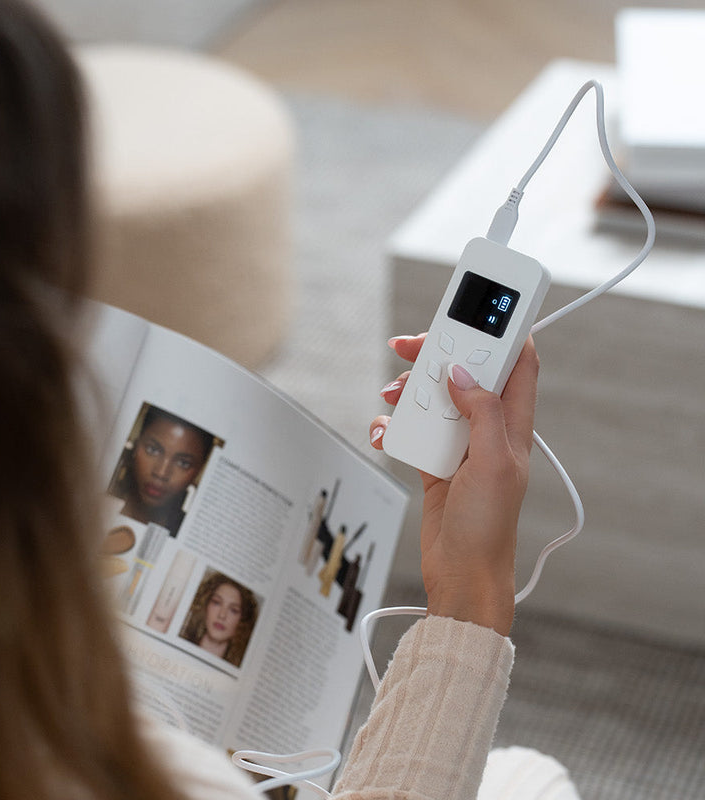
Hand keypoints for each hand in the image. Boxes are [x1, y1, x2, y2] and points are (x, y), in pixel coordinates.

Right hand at [371, 334, 538, 635]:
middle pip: (464, 372)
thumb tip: (462, 376)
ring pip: (433, 397)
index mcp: (512, 424)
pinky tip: (383, 432)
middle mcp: (487, 428)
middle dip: (438, 354)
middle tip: (409, 346)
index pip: (517, 363)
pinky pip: (412, 429)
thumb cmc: (488, 528)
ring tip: (390, 395)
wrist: (461, 573)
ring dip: (409, 391)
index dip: (504, 331)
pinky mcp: (434, 459)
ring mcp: (459, 442)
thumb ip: (482, 414)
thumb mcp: (493, 466)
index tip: (480, 308)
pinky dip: (394, 425)